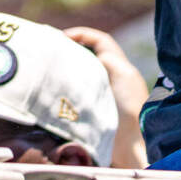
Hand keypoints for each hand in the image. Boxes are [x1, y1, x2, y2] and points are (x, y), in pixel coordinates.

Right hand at [64, 26, 150, 168]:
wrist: (132, 145)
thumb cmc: (132, 109)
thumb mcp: (123, 75)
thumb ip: (107, 60)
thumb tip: (87, 56)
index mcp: (119, 67)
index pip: (100, 41)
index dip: (83, 34)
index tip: (62, 36)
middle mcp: (109, 78)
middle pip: (87, 54)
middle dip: (70, 49)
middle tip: (50, 50)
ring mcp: (98, 94)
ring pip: (78, 72)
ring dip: (65, 68)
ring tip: (48, 68)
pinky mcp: (89, 109)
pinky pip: (73, 90)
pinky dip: (63, 85)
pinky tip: (52, 87)